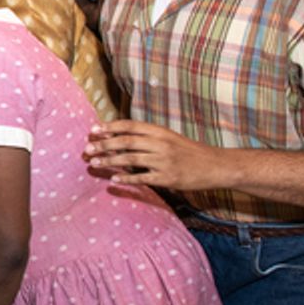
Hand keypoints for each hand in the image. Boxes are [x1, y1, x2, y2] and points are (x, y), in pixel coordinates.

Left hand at [85, 120, 229, 189]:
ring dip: (109, 161)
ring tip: (94, 163)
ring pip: (130, 159)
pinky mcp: (168, 178)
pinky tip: (113, 179)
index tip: (93, 129)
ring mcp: (164, 161)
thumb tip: (121, 135)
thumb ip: (148, 136)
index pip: (130, 126)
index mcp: (160, 131)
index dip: (110, 127)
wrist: (216, 165)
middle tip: (87, 149)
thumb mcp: (170, 137)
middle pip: (126, 142)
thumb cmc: (189, 151)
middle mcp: (160, 143)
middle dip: (104, 144)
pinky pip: (142, 178)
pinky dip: (126, 179)